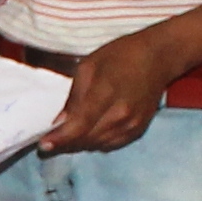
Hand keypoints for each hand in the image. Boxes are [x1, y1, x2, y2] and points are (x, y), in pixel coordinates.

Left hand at [40, 24, 183, 153]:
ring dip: (80, 143)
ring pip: (97, 145)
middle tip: (50, 139)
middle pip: (86, 139)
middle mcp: (120, 114)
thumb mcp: (89, 67)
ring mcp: (131, 125)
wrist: (158, 58)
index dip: (60, 138)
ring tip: (68, 135)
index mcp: (106, 93)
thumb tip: (59, 123)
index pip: (79, 125)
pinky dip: (96, 141)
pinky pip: (111, 144)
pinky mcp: (138, 130)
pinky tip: (90, 132)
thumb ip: (74, 97)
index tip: (43, 145)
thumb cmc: (120, 55)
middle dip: (66, 142)